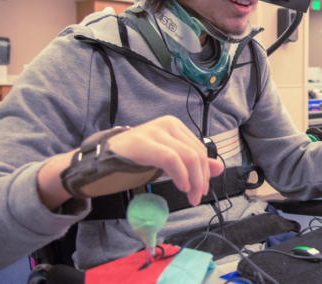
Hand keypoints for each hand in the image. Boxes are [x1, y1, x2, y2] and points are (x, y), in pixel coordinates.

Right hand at [106, 116, 224, 205]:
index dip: (205, 172)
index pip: (200, 149)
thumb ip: (193, 164)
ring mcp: (155, 131)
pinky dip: (181, 175)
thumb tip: (219, 168)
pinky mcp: (144, 142)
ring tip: (190, 196)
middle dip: (201, 179)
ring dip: (194, 181)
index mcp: (176, 126)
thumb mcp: (169, 163)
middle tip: (197, 197)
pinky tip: (181, 186)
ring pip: (188, 156)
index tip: (202, 190)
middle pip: (196, 153)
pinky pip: (172, 158)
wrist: (101, 160)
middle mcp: (168, 124)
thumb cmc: (136, 160)